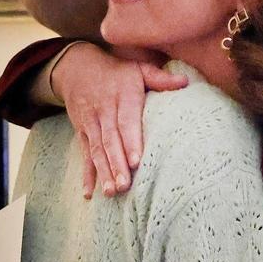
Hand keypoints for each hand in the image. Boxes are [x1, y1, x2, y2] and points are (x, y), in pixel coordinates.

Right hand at [51, 43, 187, 198]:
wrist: (76, 68)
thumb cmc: (117, 72)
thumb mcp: (138, 68)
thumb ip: (160, 78)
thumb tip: (186, 82)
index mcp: (122, 95)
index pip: (126, 121)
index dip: (130, 142)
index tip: (136, 162)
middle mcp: (104, 110)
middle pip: (110, 140)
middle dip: (116, 164)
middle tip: (125, 185)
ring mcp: (91, 123)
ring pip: (96, 150)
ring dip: (103, 172)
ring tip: (111, 192)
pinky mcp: (82, 133)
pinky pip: (84, 155)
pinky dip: (86, 175)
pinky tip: (88, 193)